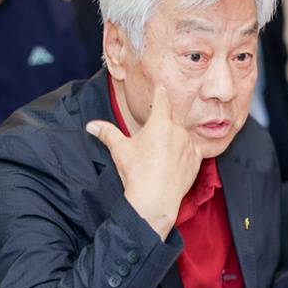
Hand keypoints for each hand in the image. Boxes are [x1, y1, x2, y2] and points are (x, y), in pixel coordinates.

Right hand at [85, 86, 201, 238]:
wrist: (155, 201)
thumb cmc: (137, 173)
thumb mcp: (120, 150)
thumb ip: (106, 133)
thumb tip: (91, 125)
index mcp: (160, 123)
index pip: (162, 98)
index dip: (160, 91)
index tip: (159, 86)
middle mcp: (178, 130)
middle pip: (173, 115)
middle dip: (165, 114)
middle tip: (158, 117)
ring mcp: (189, 145)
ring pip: (183, 132)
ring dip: (175, 133)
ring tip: (164, 143)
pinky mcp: (196, 160)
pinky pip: (192, 148)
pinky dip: (185, 149)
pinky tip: (176, 156)